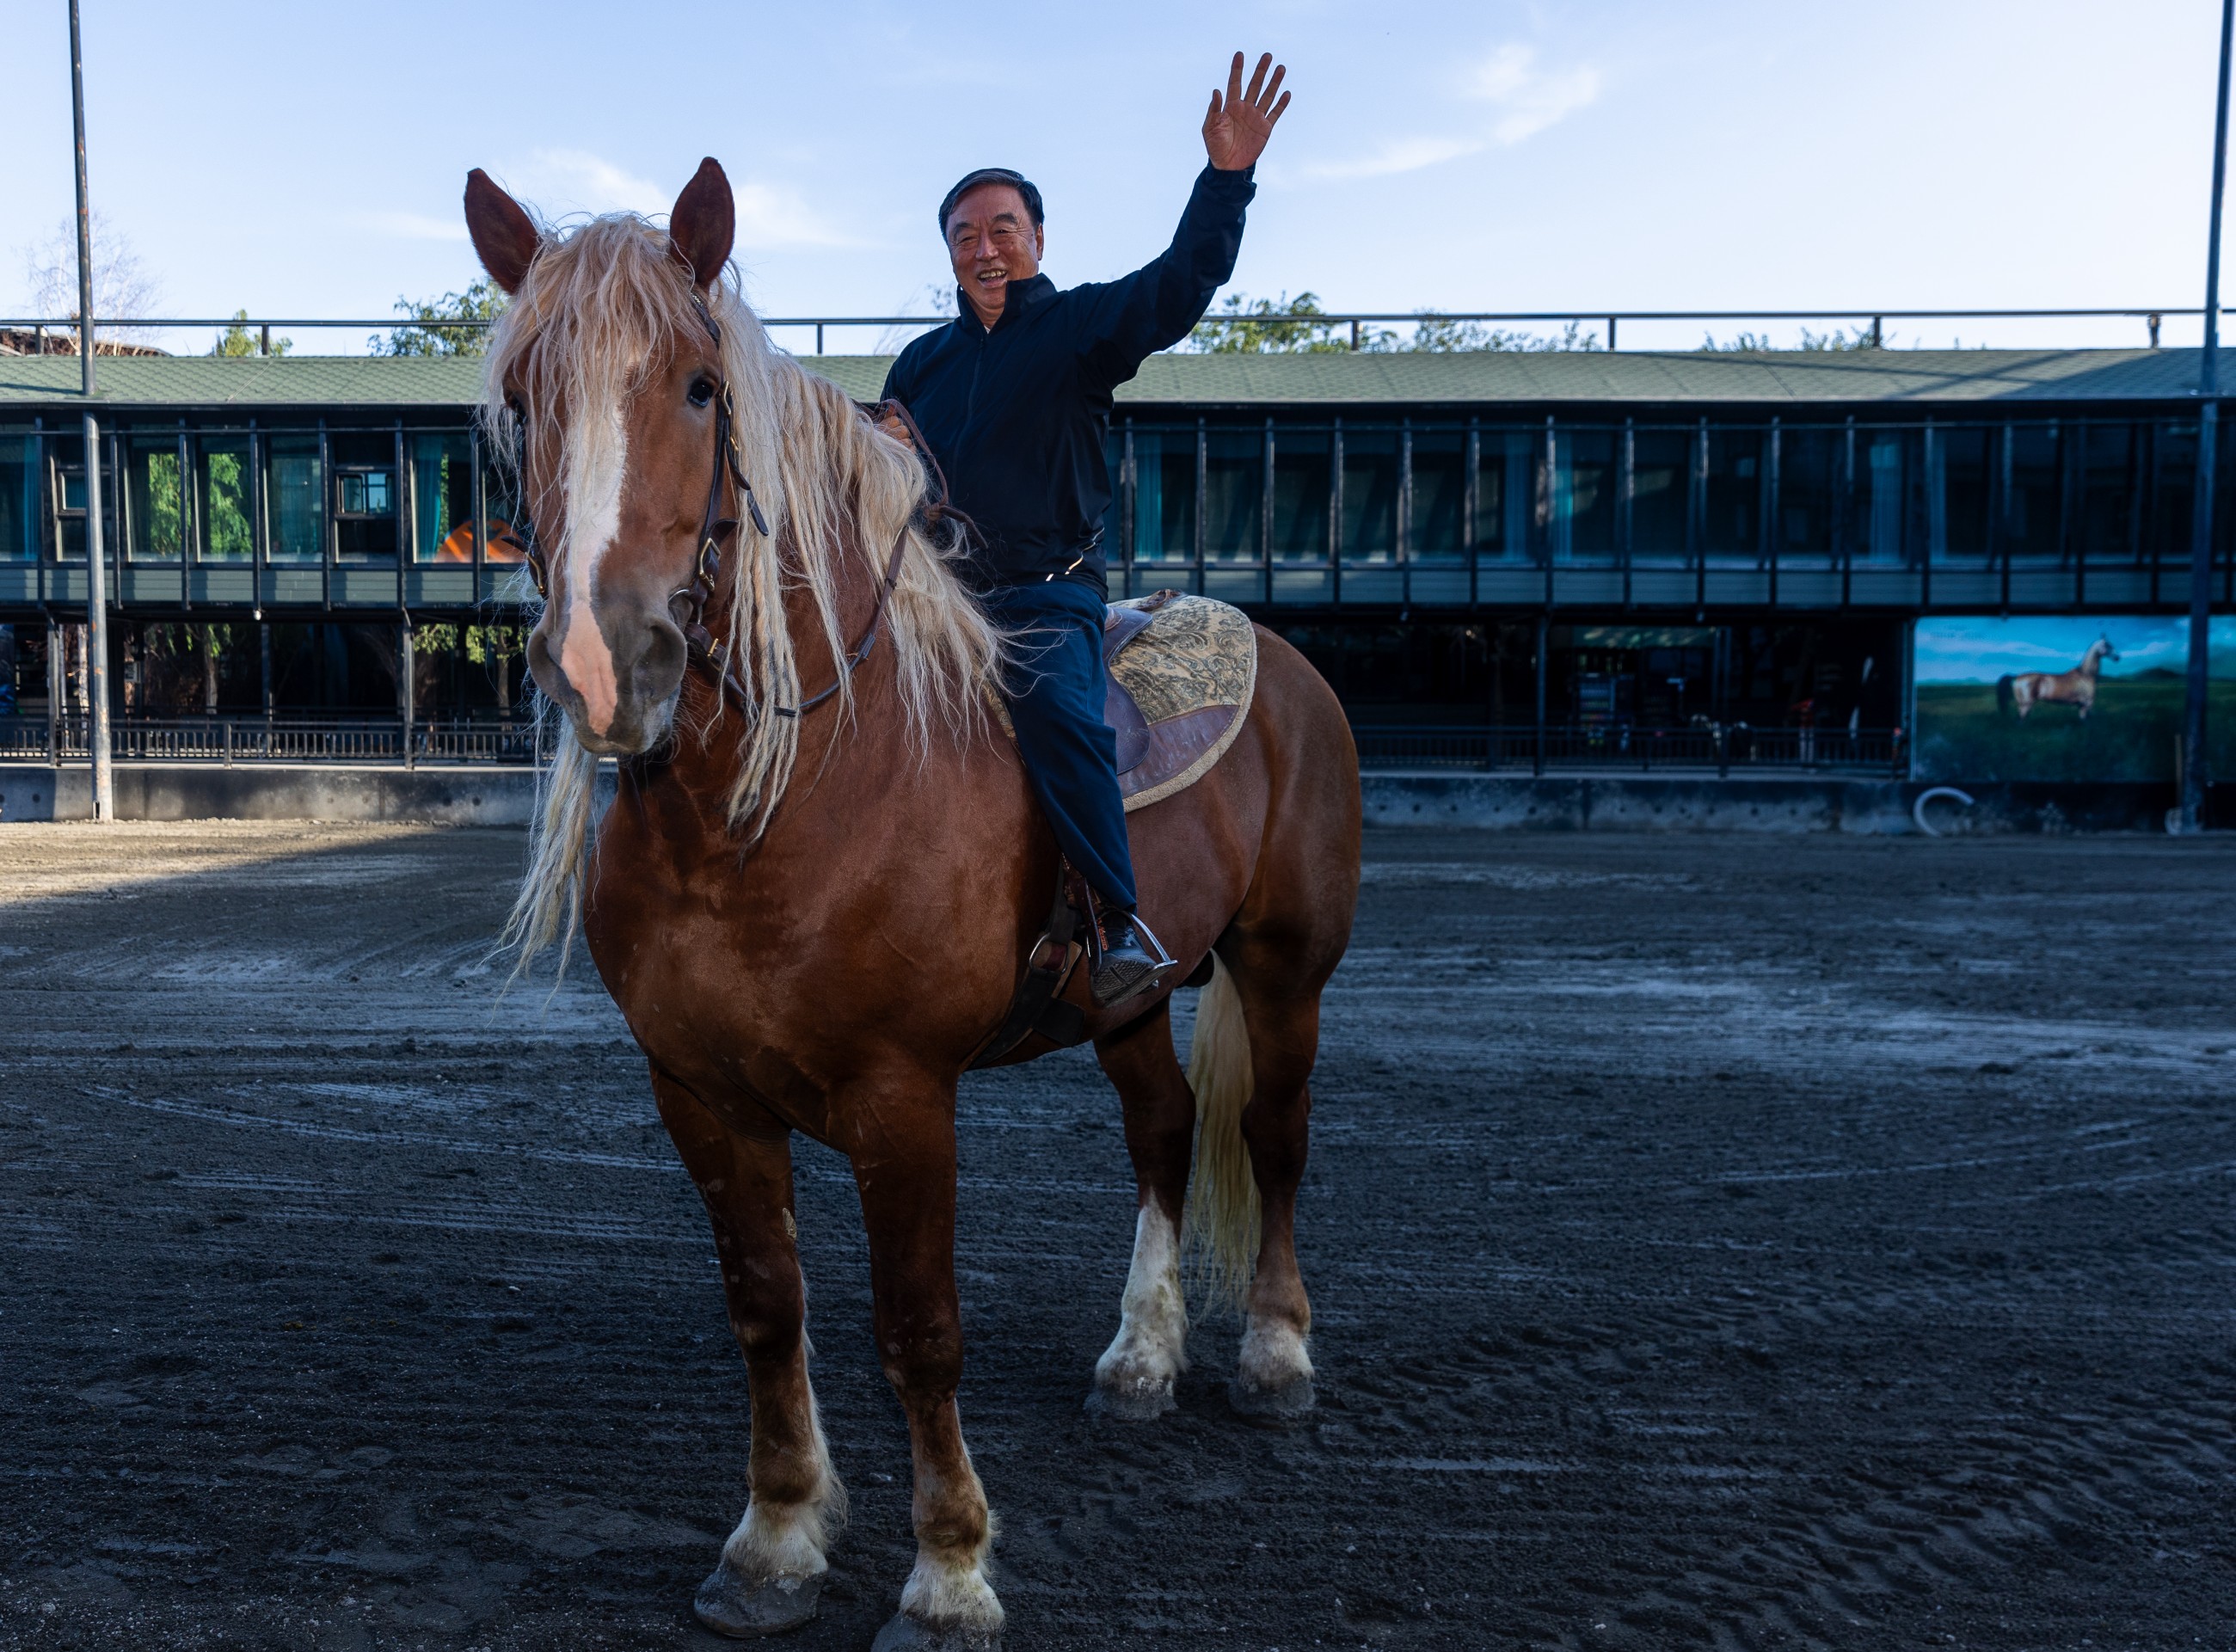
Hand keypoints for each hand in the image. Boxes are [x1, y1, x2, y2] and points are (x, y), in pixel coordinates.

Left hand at [1203, 51, 1289, 171]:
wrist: (1228, 166)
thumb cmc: (1215, 147)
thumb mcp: (1209, 128)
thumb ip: (1213, 109)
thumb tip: (1216, 90)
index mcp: (1230, 106)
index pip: (1235, 82)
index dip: (1237, 69)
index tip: (1240, 54)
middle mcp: (1245, 108)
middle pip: (1255, 85)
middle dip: (1261, 70)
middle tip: (1267, 55)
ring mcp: (1256, 117)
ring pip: (1267, 95)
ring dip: (1274, 82)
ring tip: (1281, 68)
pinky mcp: (1265, 128)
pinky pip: (1275, 113)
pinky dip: (1281, 104)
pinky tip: (1286, 93)